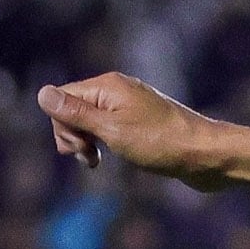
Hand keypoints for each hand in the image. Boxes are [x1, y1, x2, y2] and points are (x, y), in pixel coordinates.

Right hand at [37, 72, 223, 183]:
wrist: (207, 155)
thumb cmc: (162, 143)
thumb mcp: (112, 131)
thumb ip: (76, 114)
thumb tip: (41, 94)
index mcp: (108, 86)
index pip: (63, 98)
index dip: (64, 126)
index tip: (81, 149)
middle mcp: (118, 90)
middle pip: (74, 108)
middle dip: (73, 135)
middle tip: (89, 159)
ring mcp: (130, 106)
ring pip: (90, 121)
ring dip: (87, 142)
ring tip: (96, 162)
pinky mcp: (140, 123)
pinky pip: (108, 129)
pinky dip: (103, 144)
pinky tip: (109, 158)